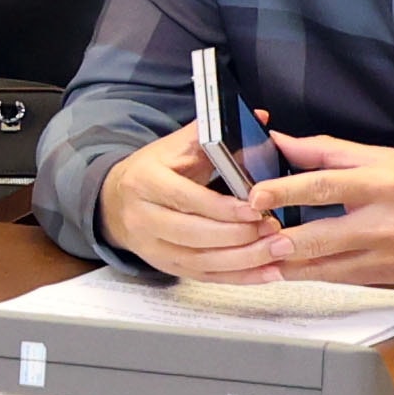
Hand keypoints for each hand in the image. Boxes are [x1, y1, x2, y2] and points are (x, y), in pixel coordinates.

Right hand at [92, 122, 283, 282]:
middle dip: (240, 236)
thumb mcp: (175, 147)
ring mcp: (151, 246)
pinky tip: (267, 272)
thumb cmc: (154, 171)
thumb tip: (259, 116)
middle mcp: (142, 216)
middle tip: (277, 231)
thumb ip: (214, 135)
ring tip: (279, 251)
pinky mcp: (164, 265)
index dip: (224, 208)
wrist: (114, 200)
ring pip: (202, 261)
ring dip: (245, 260)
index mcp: (144, 181)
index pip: (186, 199)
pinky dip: (239, 278)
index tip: (258, 209)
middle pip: (194, 234)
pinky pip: (205, 277)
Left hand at [247, 135, 393, 289]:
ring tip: (257, 256)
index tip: (254, 195)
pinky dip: (316, 274)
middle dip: (279, 240)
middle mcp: (386, 223)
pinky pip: (346, 279)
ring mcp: (390, 256)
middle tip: (248, 235)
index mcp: (384, 183)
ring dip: (290, 264)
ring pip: (328, 267)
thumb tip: (283, 141)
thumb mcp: (389, 155)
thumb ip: (331, 151)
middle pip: (320, 236)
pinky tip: (292, 268)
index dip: (285, 190)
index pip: (325, 185)